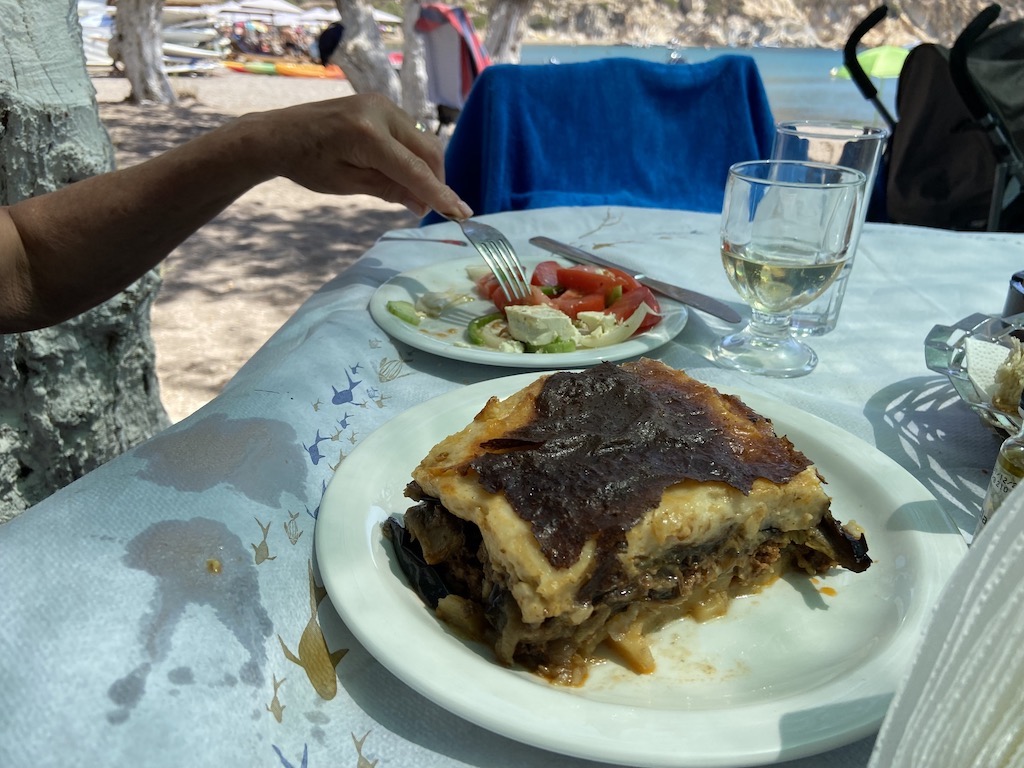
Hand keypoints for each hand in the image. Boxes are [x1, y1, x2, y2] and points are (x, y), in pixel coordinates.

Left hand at [248, 93, 472, 219]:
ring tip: (414, 194)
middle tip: (429, 209)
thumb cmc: (306, 164)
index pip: (415, 170)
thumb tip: (423, 205)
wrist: (278, 133)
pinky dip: (414, 155)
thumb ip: (389, 190)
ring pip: (423, 141)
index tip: (462, 214)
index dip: (440, 194)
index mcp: (368, 135)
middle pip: (429, 151)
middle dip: (436, 181)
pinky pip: (410, 133)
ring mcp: (383, 104)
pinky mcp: (381, 104)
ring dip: (426, 169)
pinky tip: (404, 173)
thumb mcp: (348, 184)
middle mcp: (381, 112)